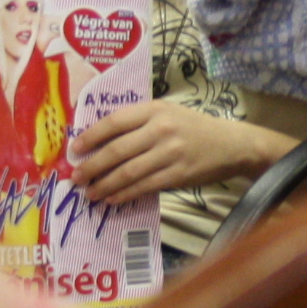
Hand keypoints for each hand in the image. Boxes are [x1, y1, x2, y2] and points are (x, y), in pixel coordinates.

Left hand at [65, 100, 289, 204]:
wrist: (232, 144)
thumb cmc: (194, 127)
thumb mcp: (168, 113)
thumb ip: (139, 123)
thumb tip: (101, 142)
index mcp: (155, 109)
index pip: (115, 122)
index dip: (91, 136)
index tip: (75, 149)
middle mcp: (161, 129)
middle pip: (117, 150)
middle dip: (92, 166)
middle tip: (76, 177)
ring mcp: (170, 153)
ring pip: (128, 172)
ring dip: (104, 184)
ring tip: (90, 193)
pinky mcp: (178, 175)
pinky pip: (144, 186)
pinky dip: (125, 194)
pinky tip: (112, 198)